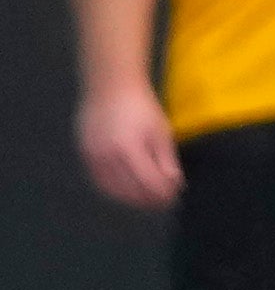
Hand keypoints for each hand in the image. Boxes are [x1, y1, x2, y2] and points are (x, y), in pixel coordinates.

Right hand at [77, 82, 178, 210]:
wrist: (110, 87)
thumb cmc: (141, 106)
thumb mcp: (161, 130)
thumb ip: (166, 160)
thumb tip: (174, 184)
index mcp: (129, 149)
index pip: (148, 182)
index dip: (162, 194)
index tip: (174, 198)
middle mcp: (107, 156)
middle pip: (129, 190)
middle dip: (148, 200)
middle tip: (163, 202)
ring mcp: (92, 156)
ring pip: (111, 189)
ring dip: (131, 199)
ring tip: (147, 199)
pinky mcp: (84, 154)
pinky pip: (98, 180)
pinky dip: (114, 190)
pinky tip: (127, 190)